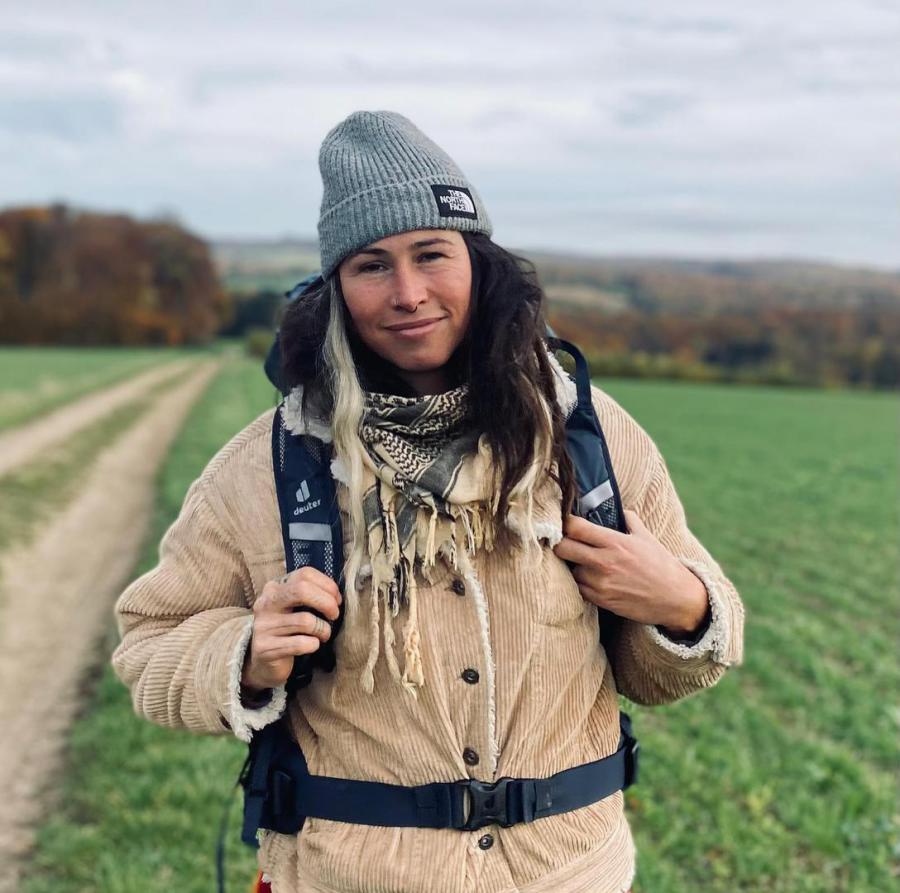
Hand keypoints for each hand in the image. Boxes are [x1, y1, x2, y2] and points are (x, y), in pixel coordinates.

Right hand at [241, 567, 341, 691]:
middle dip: (326, 602)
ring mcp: (264, 625)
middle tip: (334, 615)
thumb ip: (311, 594)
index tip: (337, 600)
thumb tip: (336, 595)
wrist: (264, 661)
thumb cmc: (288, 629)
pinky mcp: (265, 648)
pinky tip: (312, 645)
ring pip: (306, 621)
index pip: (305, 574)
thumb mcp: (295, 606)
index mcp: (275, 587)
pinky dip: (313, 644)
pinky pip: (300, 643)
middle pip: (302, 590)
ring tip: (323, 634)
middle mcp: (266, 603)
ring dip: (323, 629)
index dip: (327, 585)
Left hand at [552, 509, 708, 633]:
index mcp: (614, 542)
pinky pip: (579, 589)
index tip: (566, 523)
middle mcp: (604, 562)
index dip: (565, 523)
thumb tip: (617, 509)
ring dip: (574, 566)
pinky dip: (582, 583)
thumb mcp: (646, 537)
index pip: (575, 527)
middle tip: (565, 542)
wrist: (676, 598)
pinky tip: (593, 579)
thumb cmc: (662, 565)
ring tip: (585, 563)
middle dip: (560, 544)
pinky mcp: (601, 600)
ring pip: (570, 570)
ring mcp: (601, 583)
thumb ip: (628, 519)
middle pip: (563, 548)